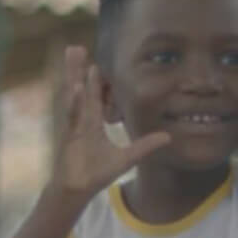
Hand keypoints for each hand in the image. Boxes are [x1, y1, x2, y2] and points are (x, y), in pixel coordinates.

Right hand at [50, 46, 170, 199]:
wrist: (78, 189)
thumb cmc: (96, 174)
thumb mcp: (127, 158)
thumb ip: (145, 146)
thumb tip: (168, 137)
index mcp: (91, 124)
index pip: (94, 98)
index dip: (95, 81)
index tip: (97, 63)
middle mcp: (81, 120)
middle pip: (81, 89)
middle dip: (79, 69)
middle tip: (76, 47)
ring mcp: (74, 125)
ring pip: (74, 94)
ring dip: (74, 74)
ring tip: (73, 53)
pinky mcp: (70, 134)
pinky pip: (73, 115)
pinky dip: (75, 102)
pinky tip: (77, 87)